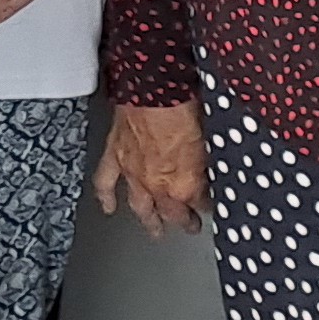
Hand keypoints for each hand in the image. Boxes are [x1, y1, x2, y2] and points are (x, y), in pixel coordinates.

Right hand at [92, 99, 208, 233]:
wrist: (153, 87)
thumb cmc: (184, 107)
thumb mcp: (210, 140)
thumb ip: (208, 162)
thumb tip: (212, 167)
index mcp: (185, 185)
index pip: (201, 204)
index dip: (207, 204)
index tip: (211, 203)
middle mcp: (157, 185)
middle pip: (171, 213)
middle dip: (183, 221)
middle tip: (189, 226)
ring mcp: (134, 173)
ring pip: (140, 207)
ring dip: (149, 221)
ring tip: (155, 232)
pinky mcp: (115, 156)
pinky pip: (106, 183)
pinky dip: (106, 197)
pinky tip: (108, 207)